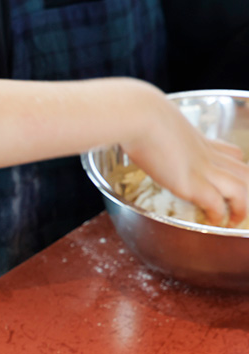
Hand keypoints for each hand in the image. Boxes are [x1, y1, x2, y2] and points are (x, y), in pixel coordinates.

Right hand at [122, 87, 248, 226]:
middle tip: (239, 206)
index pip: (232, 154)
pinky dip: (219, 215)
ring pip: (241, 189)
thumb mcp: (154, 121)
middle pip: (244, 173)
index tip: (229, 178)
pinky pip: (217, 204)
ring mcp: (202, 170)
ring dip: (242, 207)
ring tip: (235, 220)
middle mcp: (207, 156)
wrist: (140, 117)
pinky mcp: (191, 184)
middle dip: (247, 190)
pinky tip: (214, 221)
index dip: (236, 167)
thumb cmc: (138, 115)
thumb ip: (152, 130)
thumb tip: (132, 131)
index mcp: (199, 142)